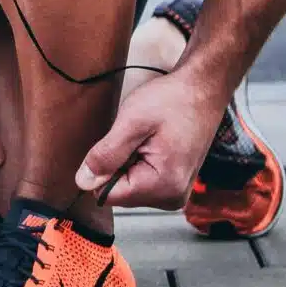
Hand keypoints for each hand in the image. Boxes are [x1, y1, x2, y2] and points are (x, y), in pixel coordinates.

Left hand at [75, 70, 222, 209]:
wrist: (202, 89)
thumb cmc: (173, 100)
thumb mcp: (131, 122)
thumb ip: (106, 155)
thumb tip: (83, 182)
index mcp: (163, 186)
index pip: (109, 195)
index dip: (103, 168)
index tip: (120, 143)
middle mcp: (172, 197)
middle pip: (120, 192)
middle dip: (118, 164)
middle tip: (137, 138)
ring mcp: (175, 192)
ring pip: (129, 186)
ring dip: (128, 162)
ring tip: (147, 138)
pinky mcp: (174, 183)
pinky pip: (142, 180)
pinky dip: (139, 161)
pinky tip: (152, 143)